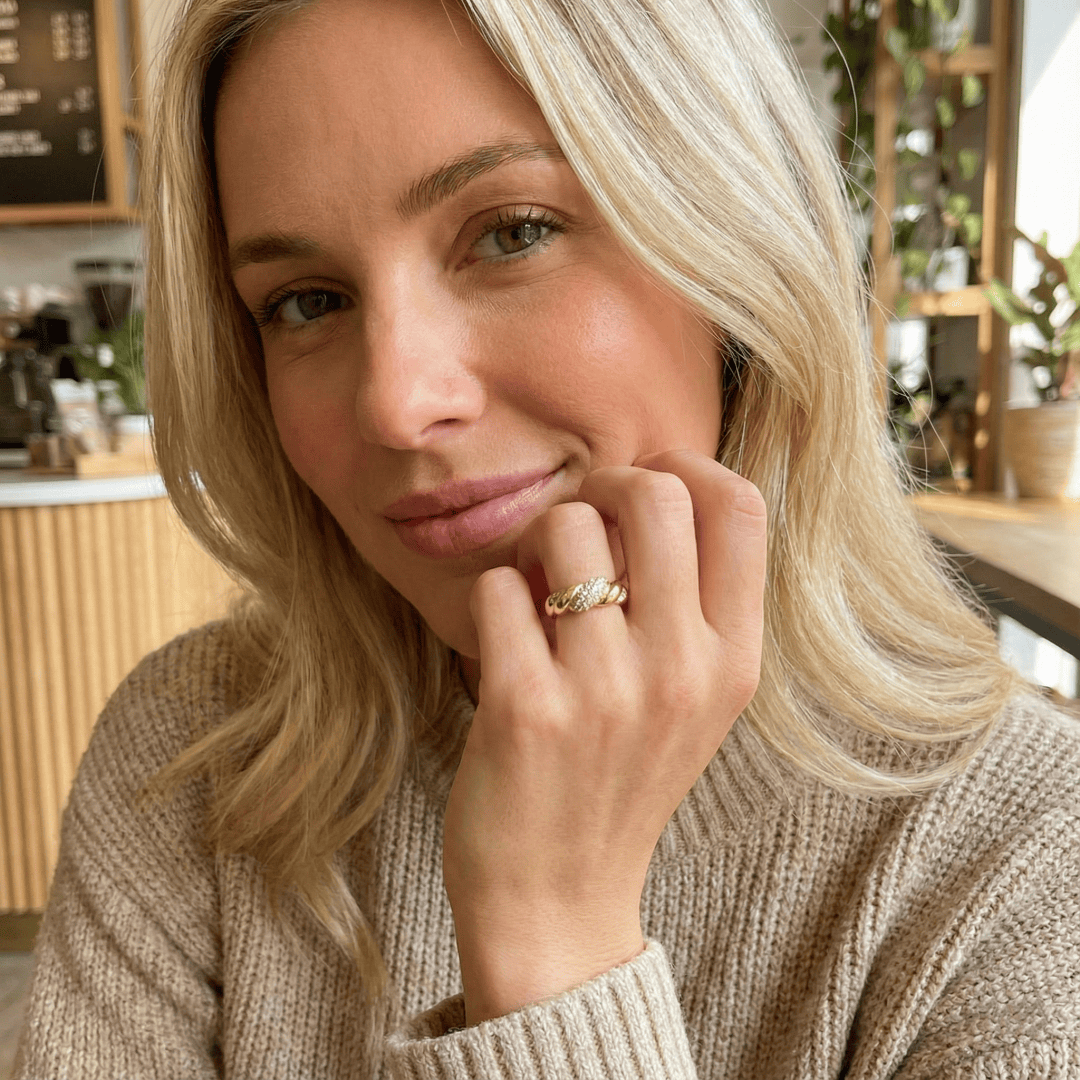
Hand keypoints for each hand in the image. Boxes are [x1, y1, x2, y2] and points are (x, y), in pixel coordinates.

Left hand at [443, 449, 766, 1024]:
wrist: (560, 901)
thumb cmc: (620, 782)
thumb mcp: (694, 702)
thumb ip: (693, 604)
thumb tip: (650, 487)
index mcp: (735, 661)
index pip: (741, 505)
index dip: (684, 469)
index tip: (642, 492)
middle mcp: (682, 669)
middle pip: (654, 493)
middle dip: (601, 486)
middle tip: (577, 524)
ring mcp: (604, 691)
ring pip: (564, 528)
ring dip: (536, 544)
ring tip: (534, 593)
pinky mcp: (525, 709)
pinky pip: (498, 588)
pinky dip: (492, 598)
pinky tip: (503, 641)